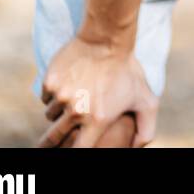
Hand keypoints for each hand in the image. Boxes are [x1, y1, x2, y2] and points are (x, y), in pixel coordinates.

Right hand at [37, 36, 158, 146]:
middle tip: (45, 146)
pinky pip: (45, 98)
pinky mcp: (50, 82)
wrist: (107, 39)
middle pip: (53, 140)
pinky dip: (53, 95)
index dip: (72, 153)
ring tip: (75, 98)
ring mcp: (61, 96)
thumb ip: (146, 130)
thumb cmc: (128, 71)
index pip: (78, 151)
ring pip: (50, 115)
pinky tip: (68, 84)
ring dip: (58, 112)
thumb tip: (136, 149)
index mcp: (98, 120)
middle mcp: (76, 111)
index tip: (67, 150)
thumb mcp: (147, 101)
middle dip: (49, 144)